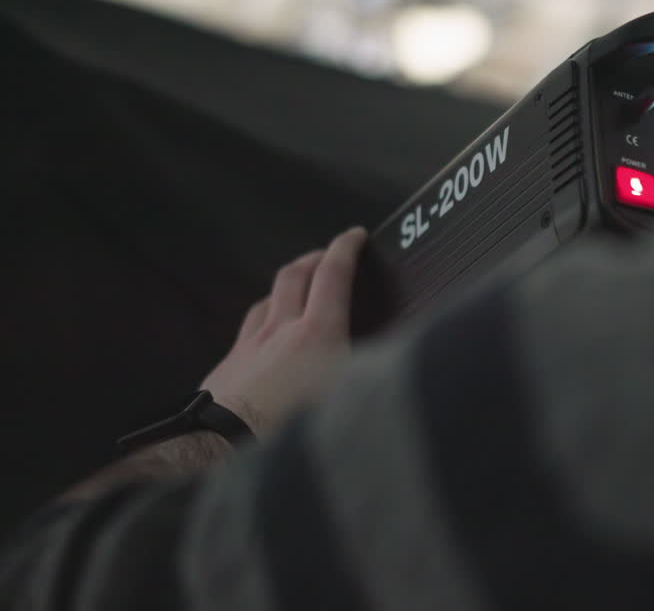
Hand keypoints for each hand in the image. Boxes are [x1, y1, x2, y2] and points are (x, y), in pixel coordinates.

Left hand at [200, 227, 367, 435]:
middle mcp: (281, 331)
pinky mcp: (227, 368)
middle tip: (327, 256)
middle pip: (295, 275)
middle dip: (314, 258)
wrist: (224, 454)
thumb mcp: (350, 403)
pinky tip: (265, 337)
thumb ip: (370, 375)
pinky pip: (247, 330)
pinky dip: (262, 321)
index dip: (345, 248)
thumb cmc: (292, 434)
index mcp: (318, 335)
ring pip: (267, 299)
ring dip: (286, 287)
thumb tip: (391, 364)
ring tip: (298, 292)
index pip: (333, 274)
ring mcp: (249, 347)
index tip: (354, 236)